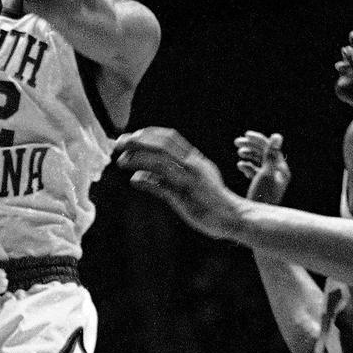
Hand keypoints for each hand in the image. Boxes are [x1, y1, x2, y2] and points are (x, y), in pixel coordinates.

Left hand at [113, 126, 242, 239]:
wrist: (232, 217)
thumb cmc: (210, 201)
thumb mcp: (189, 183)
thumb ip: (163, 178)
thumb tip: (136, 176)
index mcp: (195, 159)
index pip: (169, 137)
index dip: (147, 134)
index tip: (130, 137)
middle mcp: (193, 166)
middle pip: (162, 145)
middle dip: (138, 141)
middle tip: (119, 143)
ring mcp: (189, 181)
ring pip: (161, 162)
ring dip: (138, 158)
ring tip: (121, 160)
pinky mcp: (185, 198)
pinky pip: (162, 186)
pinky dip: (146, 180)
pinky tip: (134, 179)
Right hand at [235, 130, 289, 203]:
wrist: (255, 220)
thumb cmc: (261, 197)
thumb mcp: (266, 173)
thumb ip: (271, 155)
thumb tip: (277, 136)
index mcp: (281, 170)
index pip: (271, 148)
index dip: (258, 140)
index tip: (245, 135)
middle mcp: (277, 174)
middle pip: (265, 153)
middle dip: (251, 146)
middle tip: (237, 142)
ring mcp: (269, 180)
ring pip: (259, 161)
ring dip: (248, 155)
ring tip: (239, 153)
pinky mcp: (261, 186)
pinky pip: (255, 171)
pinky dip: (247, 166)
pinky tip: (240, 166)